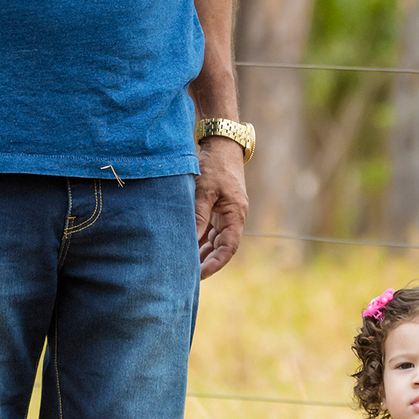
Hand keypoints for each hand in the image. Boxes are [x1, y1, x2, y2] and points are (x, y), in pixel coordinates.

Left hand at [195, 137, 247, 278]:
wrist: (221, 143)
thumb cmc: (215, 165)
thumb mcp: (204, 190)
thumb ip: (198, 216)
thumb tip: (189, 240)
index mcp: (235, 215)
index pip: (228, 248)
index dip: (215, 264)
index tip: (200, 275)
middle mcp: (232, 217)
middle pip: (220, 247)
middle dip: (205, 262)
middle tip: (186, 275)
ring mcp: (224, 213)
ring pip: (213, 240)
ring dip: (200, 252)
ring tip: (182, 264)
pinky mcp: (216, 208)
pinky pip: (208, 229)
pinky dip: (198, 239)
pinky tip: (184, 247)